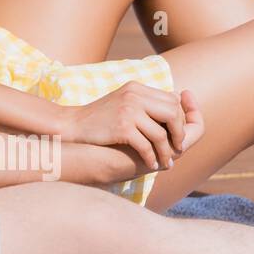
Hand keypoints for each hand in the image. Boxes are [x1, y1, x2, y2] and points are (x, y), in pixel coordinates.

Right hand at [60, 79, 186, 170]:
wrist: (73, 124)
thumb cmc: (100, 116)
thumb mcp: (123, 101)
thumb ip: (145, 102)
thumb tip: (176, 105)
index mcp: (136, 88)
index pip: (171, 100)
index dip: (180, 118)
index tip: (178, 133)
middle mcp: (134, 96)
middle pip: (172, 113)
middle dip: (179, 133)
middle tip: (177, 147)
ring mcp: (128, 111)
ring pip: (161, 134)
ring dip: (166, 151)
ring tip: (166, 161)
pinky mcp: (122, 127)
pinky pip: (147, 146)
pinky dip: (152, 158)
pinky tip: (151, 165)